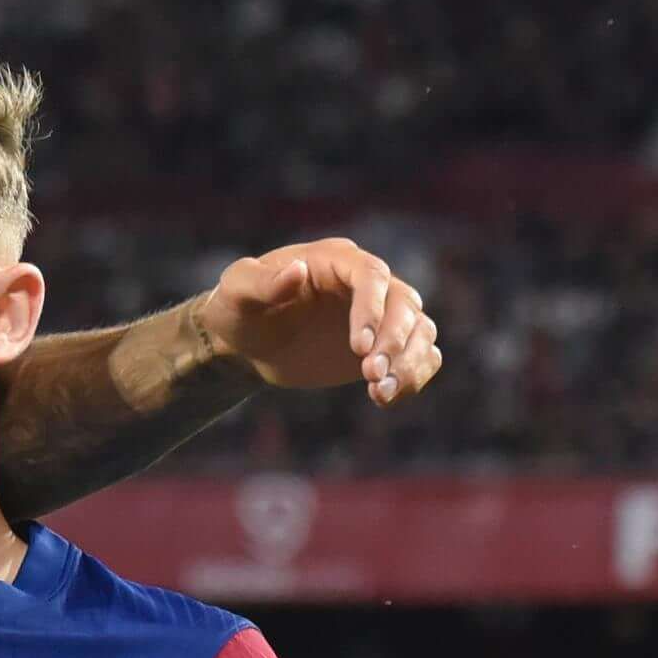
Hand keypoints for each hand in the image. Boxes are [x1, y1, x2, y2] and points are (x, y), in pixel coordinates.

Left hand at [202, 239, 440, 405]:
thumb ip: (262, 282)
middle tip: (370, 375)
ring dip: (409, 362)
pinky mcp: (385, 346)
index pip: (372, 275)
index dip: (373, 309)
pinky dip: (414, 375)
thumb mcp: (237, 292)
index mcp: (335, 260)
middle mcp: (366, 283)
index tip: (359, 348)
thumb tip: (297, 271)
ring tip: (380, 392)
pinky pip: (420, 355)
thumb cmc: (238, 310)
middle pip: (404, 303)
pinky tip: (386, 397)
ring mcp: (380, 315)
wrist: (247, 343)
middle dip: (394, 341)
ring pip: (420, 329)